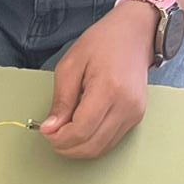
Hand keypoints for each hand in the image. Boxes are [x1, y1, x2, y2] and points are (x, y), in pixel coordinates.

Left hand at [39, 2, 154, 158]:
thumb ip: (61, 100)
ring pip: (100, 149)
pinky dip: (91, 142)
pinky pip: (110, 142)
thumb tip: (50, 129)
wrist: (136, 34)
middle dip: (66, 147)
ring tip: (65, 131)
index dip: (59, 138)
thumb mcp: (71, 65)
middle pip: (91, 146)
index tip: (46, 131)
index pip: (81, 131)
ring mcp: (134, 113)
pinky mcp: (136, 117)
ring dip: (78, 148)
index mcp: (109, 89)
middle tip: (52, 135)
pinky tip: (81, 128)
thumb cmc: (103, 43)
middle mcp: (126, 105)